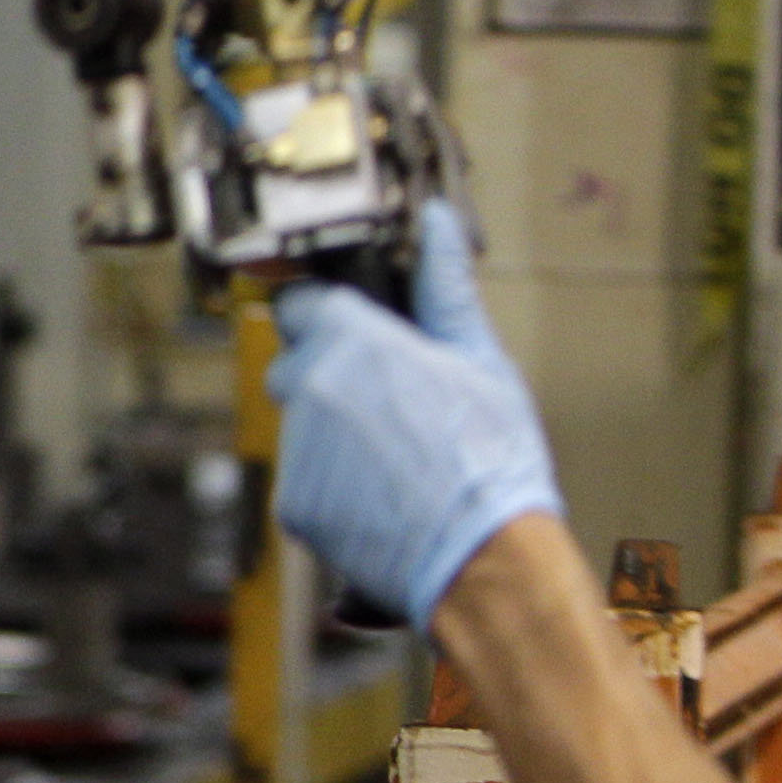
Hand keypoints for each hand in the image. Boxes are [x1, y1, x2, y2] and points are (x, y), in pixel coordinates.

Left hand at [266, 198, 563, 623]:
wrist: (484, 557)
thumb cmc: (490, 458)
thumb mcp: (480, 359)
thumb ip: (444, 287)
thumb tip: (436, 225)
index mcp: (353, 343)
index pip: (301, 303)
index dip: (325, 311)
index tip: (352, 325)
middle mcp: (310, 390)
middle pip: (294, 361)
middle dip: (328, 370)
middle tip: (390, 396)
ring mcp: (295, 449)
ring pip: (299, 422)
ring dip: (334, 428)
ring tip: (399, 452)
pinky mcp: (292, 502)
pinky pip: (302, 475)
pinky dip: (332, 480)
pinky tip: (383, 490)